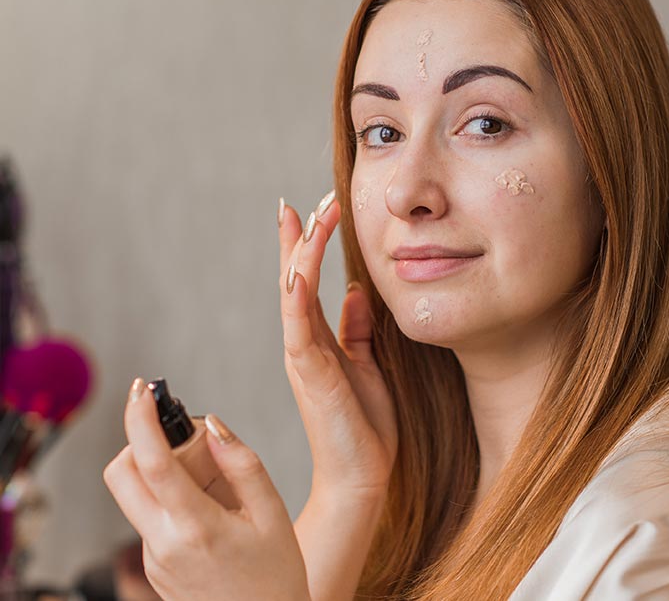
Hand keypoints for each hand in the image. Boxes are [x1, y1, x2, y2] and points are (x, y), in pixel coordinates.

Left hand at [103, 378, 309, 600]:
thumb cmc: (277, 575)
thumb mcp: (273, 513)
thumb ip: (242, 464)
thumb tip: (213, 426)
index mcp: (196, 527)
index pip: (151, 462)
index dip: (139, 419)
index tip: (140, 390)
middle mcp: (163, 544)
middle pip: (120, 475)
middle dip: (139, 442)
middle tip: (177, 436)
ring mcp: (152, 559)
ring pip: (135, 497)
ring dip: (158, 473)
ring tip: (211, 482)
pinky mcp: (152, 568)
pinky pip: (150, 519)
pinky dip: (171, 501)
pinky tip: (212, 513)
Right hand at [278, 192, 397, 501]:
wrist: (361, 476)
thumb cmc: (365, 425)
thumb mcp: (368, 366)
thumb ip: (358, 331)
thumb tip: (357, 293)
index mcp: (318, 340)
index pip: (308, 283)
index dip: (308, 246)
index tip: (315, 209)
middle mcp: (303, 343)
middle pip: (294, 279)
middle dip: (299, 239)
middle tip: (303, 201)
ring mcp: (303, 356)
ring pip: (293, 294)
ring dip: (299, 254)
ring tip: (304, 216)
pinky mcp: (309, 373)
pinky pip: (299, 326)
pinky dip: (297, 294)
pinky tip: (299, 266)